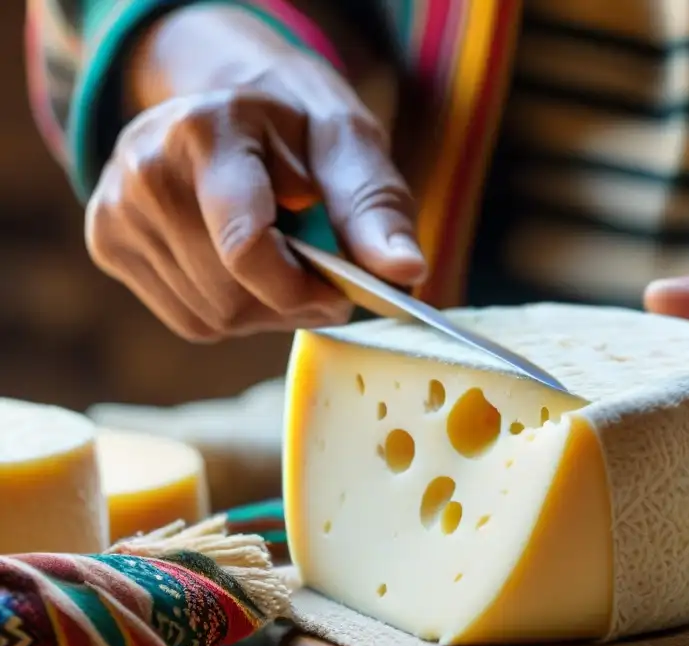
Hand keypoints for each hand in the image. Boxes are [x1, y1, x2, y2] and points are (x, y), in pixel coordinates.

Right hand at [85, 7, 422, 340]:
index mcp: (204, 130)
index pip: (244, 244)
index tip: (343, 294)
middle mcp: (144, 167)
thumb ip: (375, 209)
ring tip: (287, 267)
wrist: (235, 109)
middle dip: (291, 303)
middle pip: (230, 293)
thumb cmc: (301, 132)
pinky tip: (248, 272)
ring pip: (210, 317)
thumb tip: (406, 271)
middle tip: (325, 281)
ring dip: (265, 312)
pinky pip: (189, 320)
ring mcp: (115, 208)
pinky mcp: (108, 243)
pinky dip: (234, 314)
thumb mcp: (351, 149)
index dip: (301, 289)